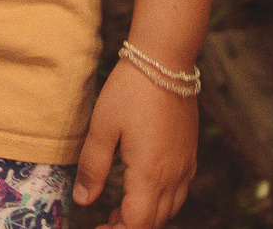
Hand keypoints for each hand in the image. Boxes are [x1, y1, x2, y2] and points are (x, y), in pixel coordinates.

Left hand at [74, 58, 198, 226]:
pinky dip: (161, 200)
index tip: (97, 228)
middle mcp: (173, 175)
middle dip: (129, 226)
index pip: (137, 224)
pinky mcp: (190, 153)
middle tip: (104, 220)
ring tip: (121, 208)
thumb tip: (83, 200)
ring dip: (146, 216)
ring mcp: (186, 165)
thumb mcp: (102, 127)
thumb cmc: (131, 90)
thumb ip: (92, 166)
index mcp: (150, 173)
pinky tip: (143, 186)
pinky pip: (180, 191)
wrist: (165, 59)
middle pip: (155, 222)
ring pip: (170, 209)